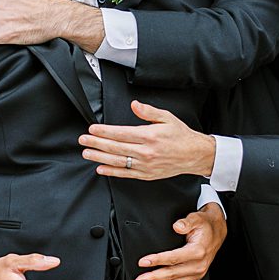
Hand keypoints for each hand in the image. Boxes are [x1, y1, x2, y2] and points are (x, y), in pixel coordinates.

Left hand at [80, 100, 215, 180]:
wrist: (195, 155)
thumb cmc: (181, 136)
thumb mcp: (167, 118)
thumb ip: (148, 111)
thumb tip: (134, 105)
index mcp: (149, 136)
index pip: (121, 133)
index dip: (104, 132)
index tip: (92, 130)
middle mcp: (146, 152)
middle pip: (116, 147)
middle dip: (97, 143)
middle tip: (83, 140)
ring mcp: (146, 165)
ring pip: (118, 161)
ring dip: (100, 157)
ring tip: (87, 153)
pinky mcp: (147, 174)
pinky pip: (126, 173)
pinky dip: (112, 171)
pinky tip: (100, 168)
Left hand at [134, 203, 226, 279]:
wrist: (217, 231)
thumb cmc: (205, 225)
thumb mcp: (196, 218)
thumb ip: (186, 222)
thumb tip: (177, 226)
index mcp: (197, 252)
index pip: (173, 258)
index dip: (156, 260)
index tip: (142, 262)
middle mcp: (198, 265)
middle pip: (171, 273)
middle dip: (153, 278)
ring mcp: (197, 273)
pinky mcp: (196, 277)